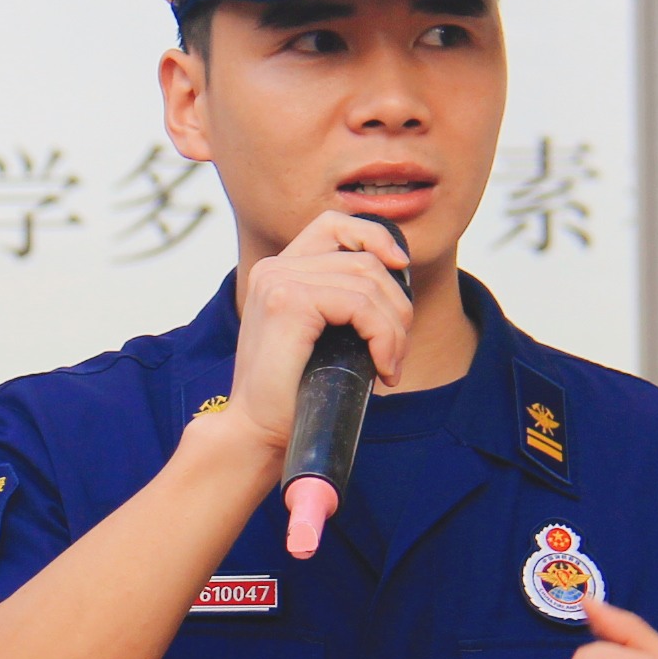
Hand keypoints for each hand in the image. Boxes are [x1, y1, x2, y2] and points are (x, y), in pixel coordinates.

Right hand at [221, 212, 412, 455]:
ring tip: (390, 365)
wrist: (257, 433)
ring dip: (394, 329)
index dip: (374, 236)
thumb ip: (340, 303)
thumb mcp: (319, 336)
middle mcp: (274, 268)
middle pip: (363, 258)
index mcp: (277, 270)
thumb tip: (398, 280)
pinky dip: (383, 337)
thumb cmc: (291, 394)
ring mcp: (278, 281)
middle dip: (396, 305)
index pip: (334, 225)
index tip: (401, 266)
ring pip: (368, 283)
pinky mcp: (288, 302)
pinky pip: (360, 305)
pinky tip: (382, 368)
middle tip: (395, 352)